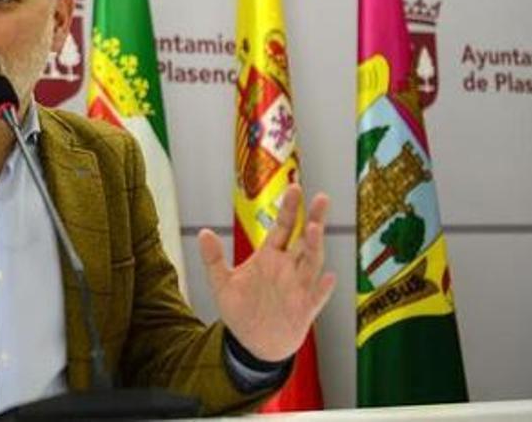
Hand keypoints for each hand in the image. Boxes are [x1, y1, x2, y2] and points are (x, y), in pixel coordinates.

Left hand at [197, 185, 335, 361]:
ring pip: (312, 262)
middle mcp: (288, 268)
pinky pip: (317, 297)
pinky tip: (328, 277)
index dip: (289, 208)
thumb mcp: (222, 284)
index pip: (283, 227)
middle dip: (313, 219)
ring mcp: (299, 287)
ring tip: (314, 229)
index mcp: (270, 257)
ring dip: (315, 246)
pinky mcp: (305, 309)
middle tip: (321, 198)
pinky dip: (323, 288)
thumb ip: (213, 259)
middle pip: (305, 239)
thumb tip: (203, 232)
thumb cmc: (241, 311)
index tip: (295, 188)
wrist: (254, 344)